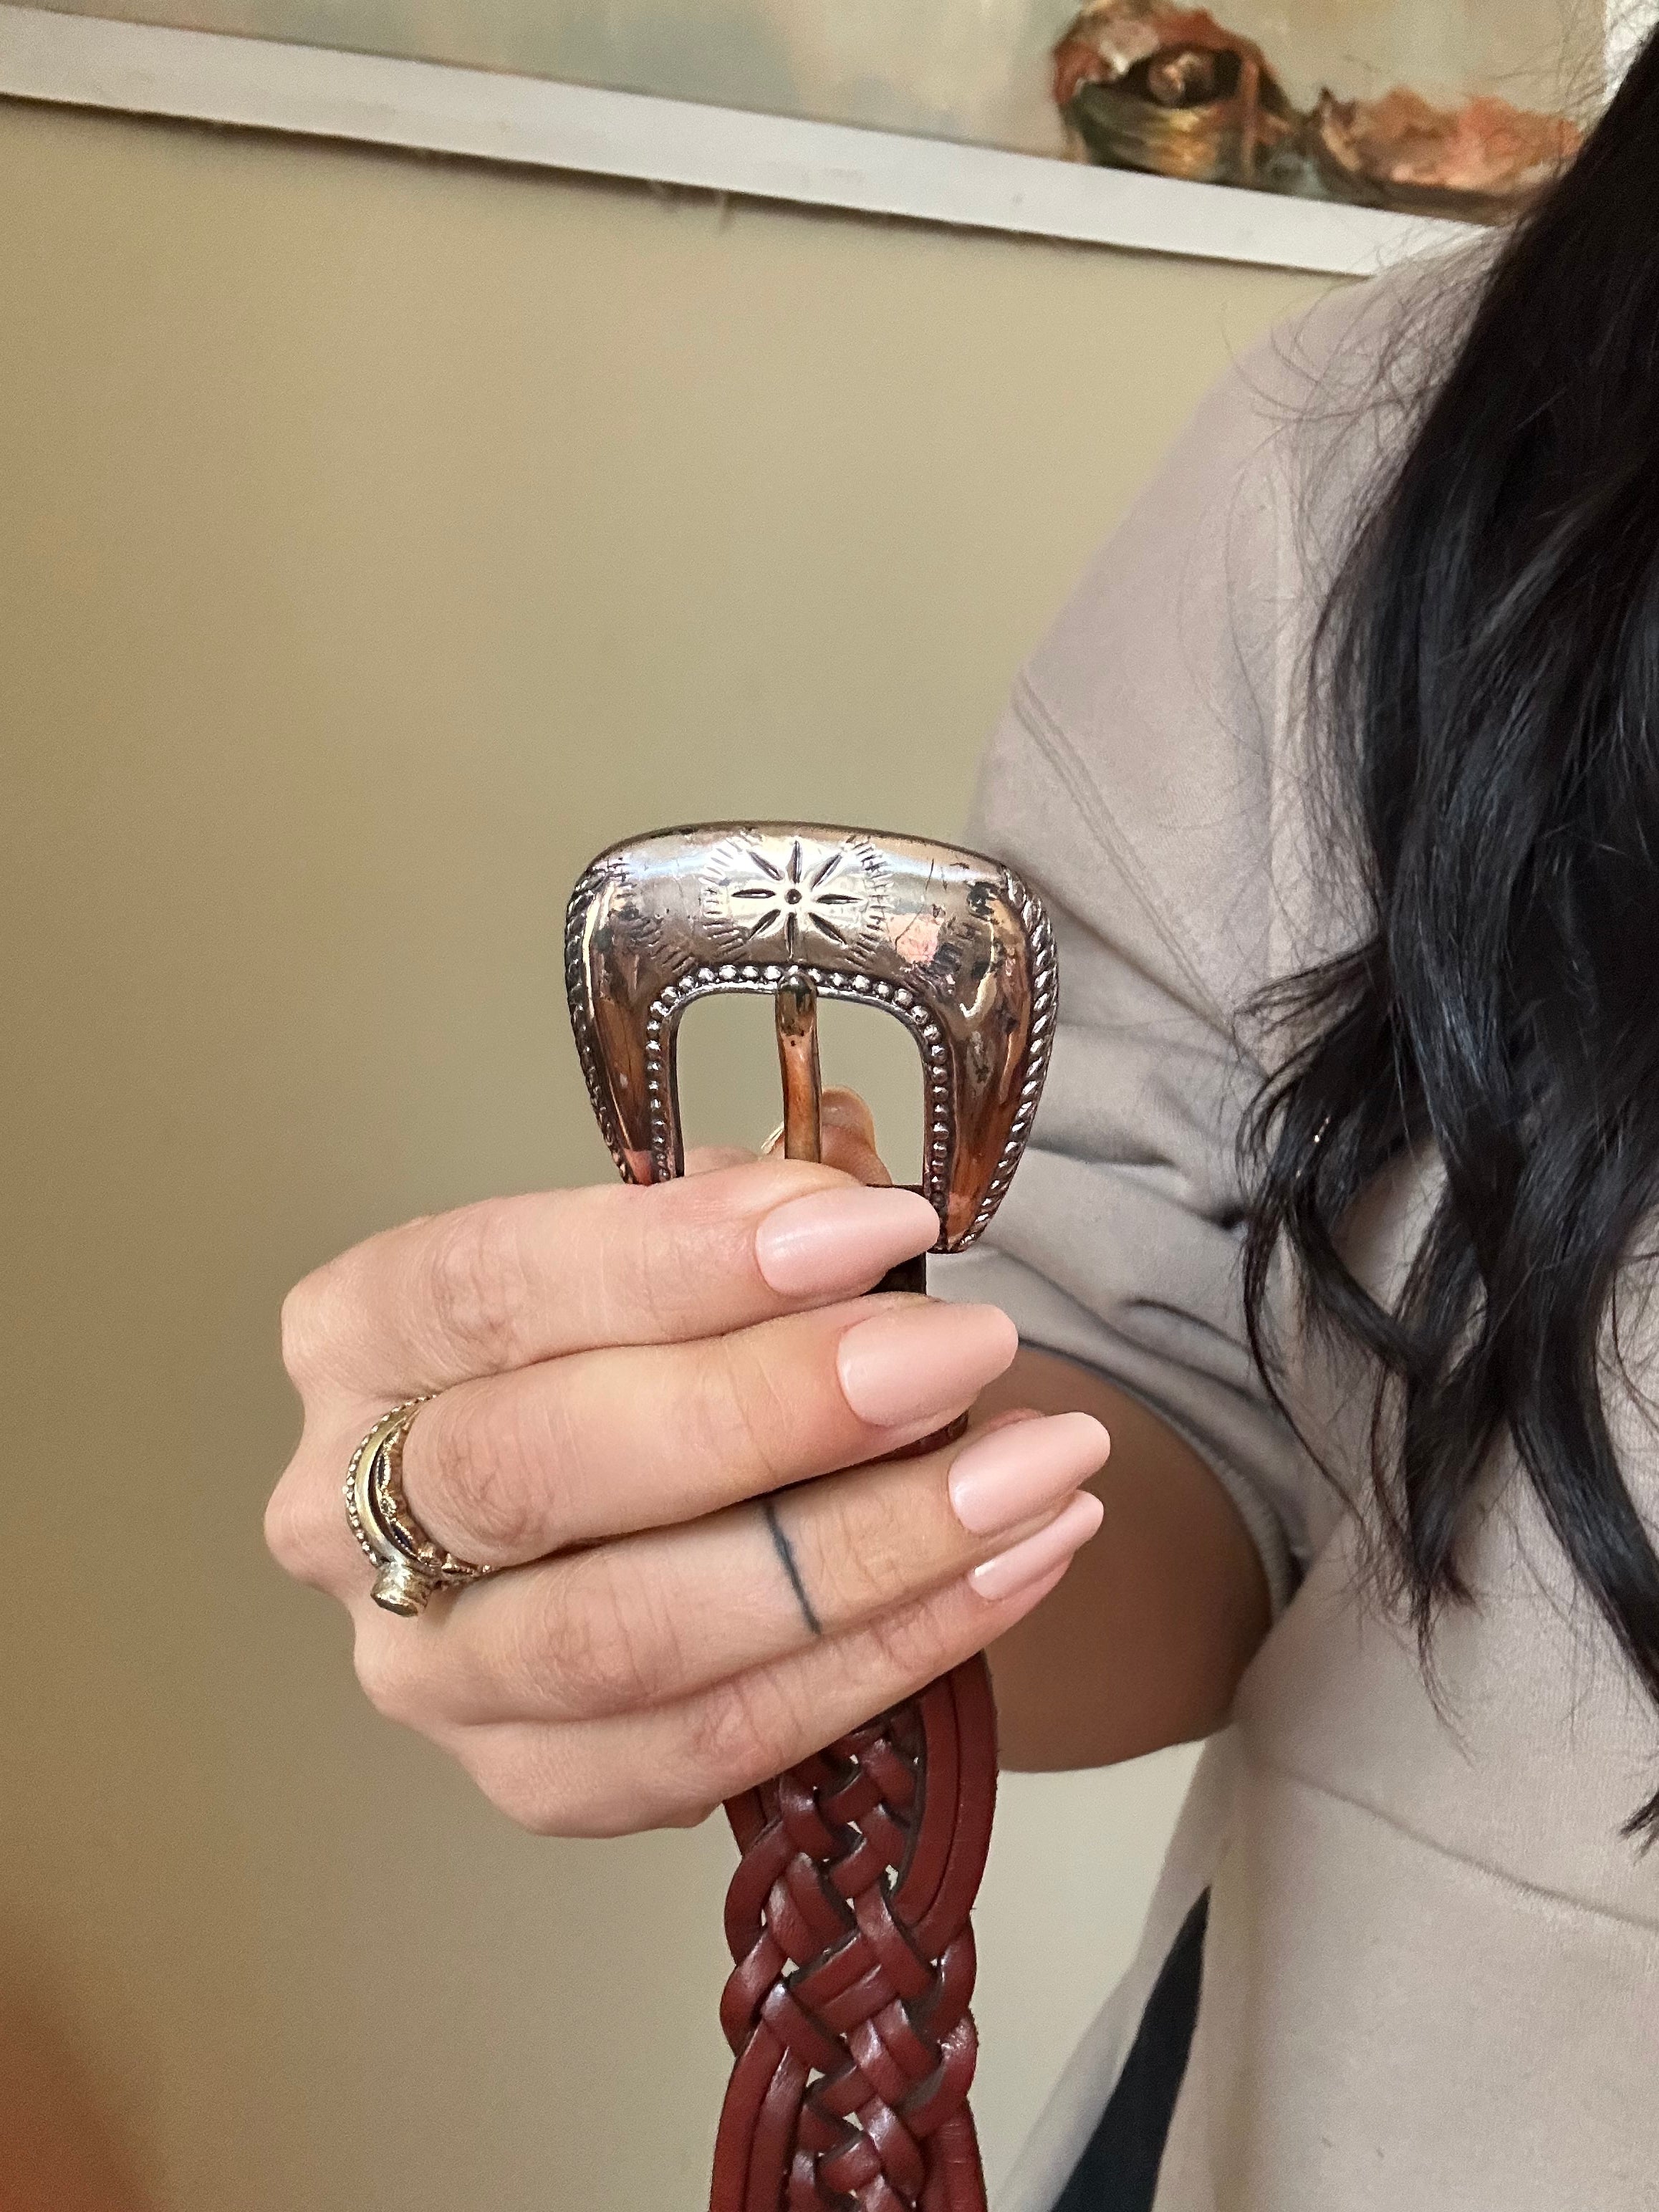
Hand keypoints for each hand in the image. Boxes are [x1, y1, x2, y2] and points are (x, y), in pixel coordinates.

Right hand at [264, 1095, 1108, 1835]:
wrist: (655, 1503)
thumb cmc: (657, 1339)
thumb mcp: (685, 1241)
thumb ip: (753, 1205)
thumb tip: (851, 1182)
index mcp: (363, 1332)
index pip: (490, 1286)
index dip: (680, 1257)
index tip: (876, 1227)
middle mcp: (346, 1514)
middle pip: (537, 1472)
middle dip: (772, 1410)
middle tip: (962, 1351)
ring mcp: (433, 1673)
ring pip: (629, 1634)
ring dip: (863, 1550)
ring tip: (1040, 1470)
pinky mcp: (533, 1783)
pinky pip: (712, 1745)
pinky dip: (884, 1656)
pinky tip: (1016, 1564)